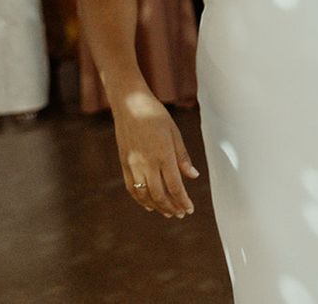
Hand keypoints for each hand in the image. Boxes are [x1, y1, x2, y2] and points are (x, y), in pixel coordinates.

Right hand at [113, 92, 198, 217]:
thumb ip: (182, 156)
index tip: (190, 209)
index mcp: (164, 155)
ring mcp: (134, 165)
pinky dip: (141, 200)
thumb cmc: (155, 115)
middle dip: (172, 207)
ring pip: (145, 195)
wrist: (129, 104)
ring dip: (158, 207)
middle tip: (181, 213)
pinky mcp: (124, 164)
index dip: (183, 201)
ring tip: (168, 213)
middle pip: (160, 195)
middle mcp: (147, 163)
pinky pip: (132, 188)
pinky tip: (149, 205)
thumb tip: (193, 176)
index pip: (175, 186)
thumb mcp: (174, 132)